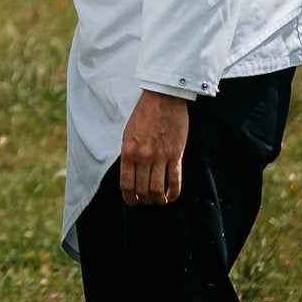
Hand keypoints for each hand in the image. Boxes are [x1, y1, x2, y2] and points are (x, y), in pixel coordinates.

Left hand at [118, 90, 189, 205]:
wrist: (163, 99)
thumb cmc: (144, 115)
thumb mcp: (128, 134)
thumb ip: (130, 154)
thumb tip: (132, 174)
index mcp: (128, 151)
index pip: (126, 183)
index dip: (128, 197)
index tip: (132, 202)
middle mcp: (143, 157)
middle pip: (142, 189)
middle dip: (144, 200)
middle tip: (146, 201)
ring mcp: (160, 157)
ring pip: (158, 189)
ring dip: (158, 199)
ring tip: (159, 200)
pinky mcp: (176, 155)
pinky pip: (175, 181)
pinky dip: (173, 193)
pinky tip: (171, 196)